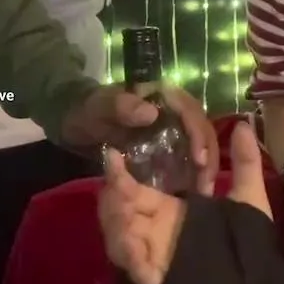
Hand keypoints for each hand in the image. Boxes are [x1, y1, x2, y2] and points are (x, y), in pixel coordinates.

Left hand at [61, 83, 219, 194]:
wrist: (75, 122)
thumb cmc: (89, 112)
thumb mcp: (100, 108)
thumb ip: (121, 107)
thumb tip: (151, 112)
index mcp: (163, 94)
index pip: (190, 110)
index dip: (198, 133)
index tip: (199, 158)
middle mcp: (174, 108)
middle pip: (202, 127)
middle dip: (208, 153)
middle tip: (206, 181)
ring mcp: (173, 126)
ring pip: (200, 142)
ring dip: (207, 164)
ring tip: (205, 189)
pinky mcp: (170, 144)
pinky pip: (189, 155)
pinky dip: (196, 171)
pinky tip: (198, 190)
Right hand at [99, 124, 269, 283]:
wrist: (258, 282)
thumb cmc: (248, 238)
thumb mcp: (248, 196)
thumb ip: (245, 162)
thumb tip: (243, 124)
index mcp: (168, 208)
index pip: (132, 190)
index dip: (118, 174)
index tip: (112, 155)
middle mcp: (153, 228)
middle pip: (116, 212)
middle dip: (112, 199)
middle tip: (117, 186)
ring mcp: (151, 252)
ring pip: (117, 237)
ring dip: (116, 223)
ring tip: (125, 212)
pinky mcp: (155, 277)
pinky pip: (133, 266)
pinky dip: (128, 254)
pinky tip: (131, 243)